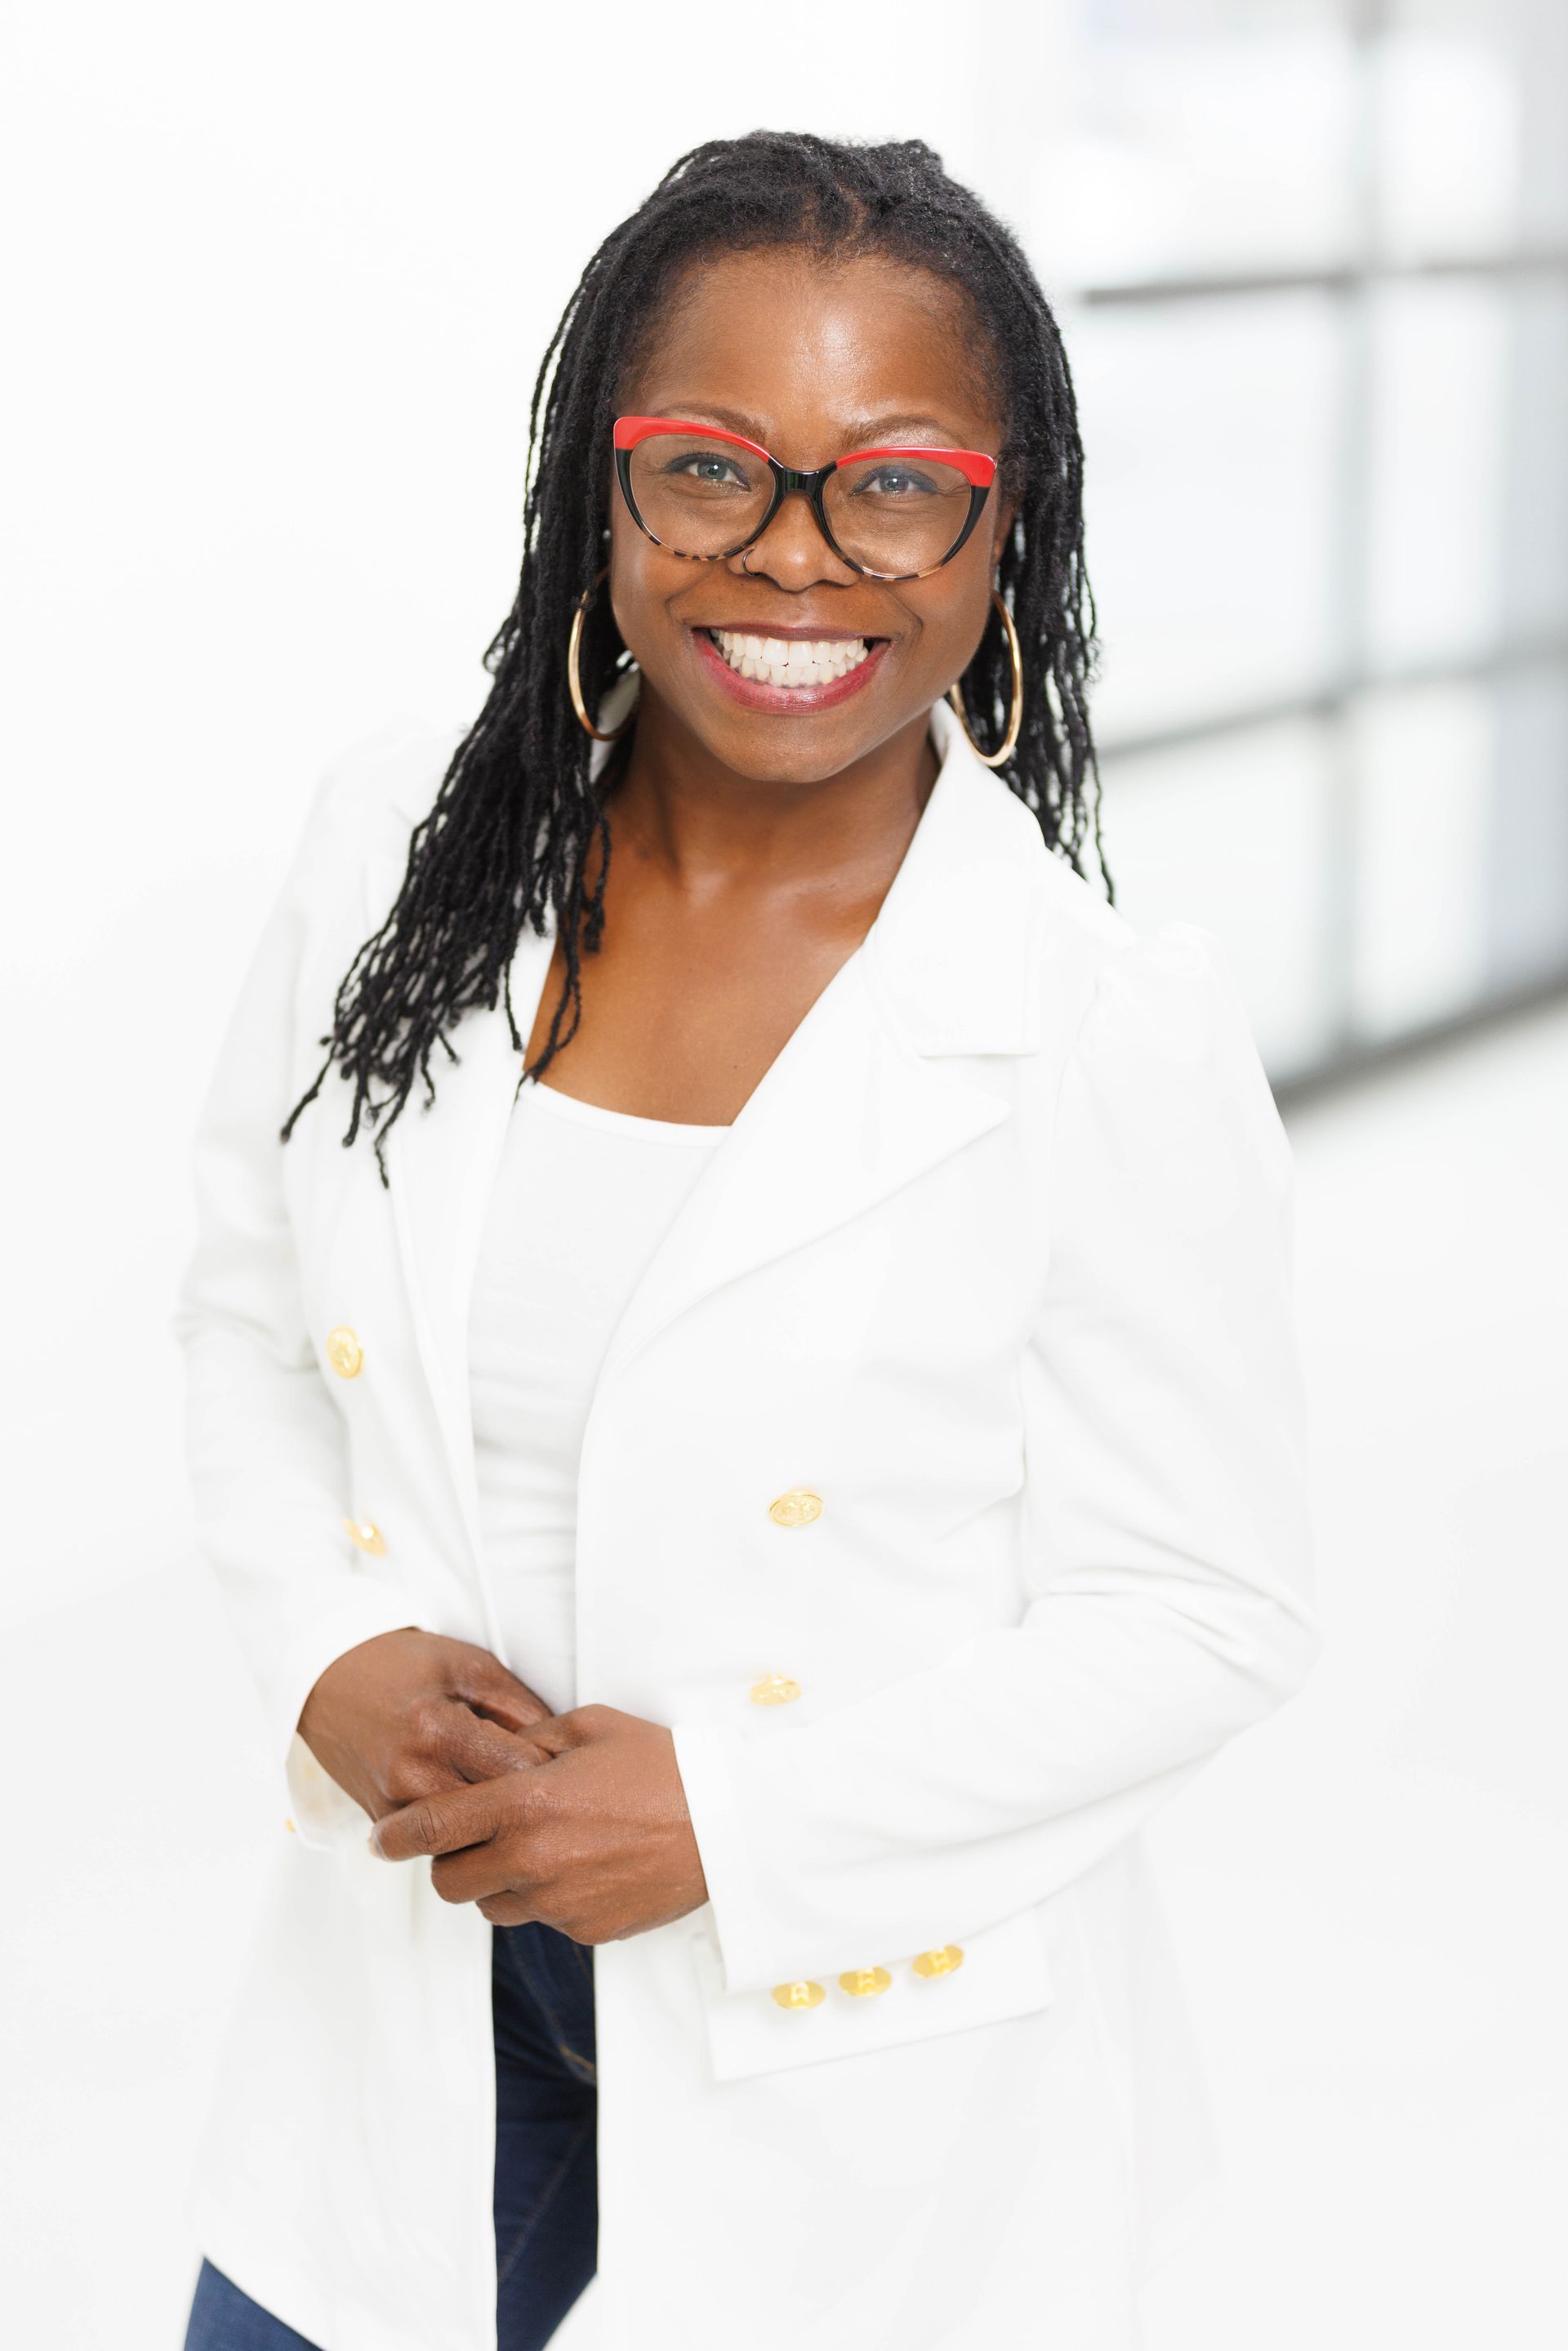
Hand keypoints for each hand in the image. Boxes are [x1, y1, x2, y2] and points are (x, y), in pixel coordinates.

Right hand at [297, 1627, 556, 1824]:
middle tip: (558, 1799)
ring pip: (469, 1842)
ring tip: (525, 1809)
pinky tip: (484, 1811)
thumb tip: (564, 1749)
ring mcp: (393, 1807)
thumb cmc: (404, 1665)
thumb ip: (521, 1707)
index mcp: (438, 1730)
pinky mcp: (383, 1823)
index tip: (573, 1769)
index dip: (556, 1773)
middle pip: (497, 1819)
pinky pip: (439, 1843)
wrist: (330, 1678)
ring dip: (499, 1829)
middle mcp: (413, 1776)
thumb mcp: (471, 1667)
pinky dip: (466, 1833)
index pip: (519, 1773)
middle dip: (533, 1811)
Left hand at [368, 1703, 708, 1942]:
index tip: (382, 1838)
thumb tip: (503, 1749)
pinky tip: (584, 1866)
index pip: (433, 1827)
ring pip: (494, 1906)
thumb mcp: (592, 1727)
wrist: (727, 1826)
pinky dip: (549, 1897)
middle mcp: (532, 1858)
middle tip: (472, 1840)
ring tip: (538, 1850)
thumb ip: (533, 1738)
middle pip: (451, 1881)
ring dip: (498, 1883)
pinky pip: (545, 1918)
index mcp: (525, 1802)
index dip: (396, 1836)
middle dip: (450, 1862)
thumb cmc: (663, 1766)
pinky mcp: (586, 1930)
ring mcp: (558, 1902)